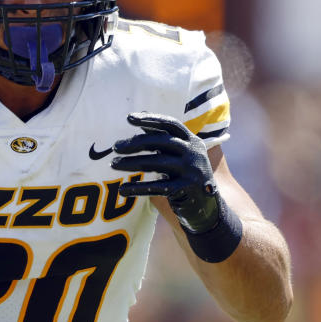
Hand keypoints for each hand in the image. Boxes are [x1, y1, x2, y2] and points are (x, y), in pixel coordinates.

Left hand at [110, 112, 220, 232]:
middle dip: (136, 143)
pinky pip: (158, 187)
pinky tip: (123, 189)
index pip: (170, 123)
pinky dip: (138, 188)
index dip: (150, 119)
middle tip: (115, 147)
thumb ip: (162, 138)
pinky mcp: (187, 189)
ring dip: (131, 163)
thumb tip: (142, 114)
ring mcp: (192, 170)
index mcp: (192, 140)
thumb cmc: (185, 175)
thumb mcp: (178, 154)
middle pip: (161, 141)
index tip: (129, 117)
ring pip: (157, 163)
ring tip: (113, 164)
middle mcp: (194, 152)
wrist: (207, 207)